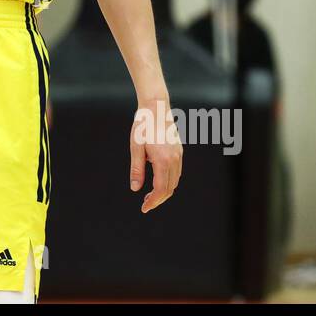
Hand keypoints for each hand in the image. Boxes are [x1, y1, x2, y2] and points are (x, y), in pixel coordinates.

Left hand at [129, 98, 182, 212]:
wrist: (156, 107)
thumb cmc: (143, 125)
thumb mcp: (135, 147)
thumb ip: (136, 169)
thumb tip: (135, 189)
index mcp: (163, 160)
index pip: (161, 189)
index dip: (153, 202)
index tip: (144, 208)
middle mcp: (174, 159)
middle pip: (170, 188)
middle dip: (158, 199)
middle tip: (145, 204)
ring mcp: (179, 155)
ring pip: (175, 181)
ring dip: (165, 191)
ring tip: (150, 195)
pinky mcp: (179, 151)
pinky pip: (177, 172)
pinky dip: (169, 181)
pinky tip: (158, 180)